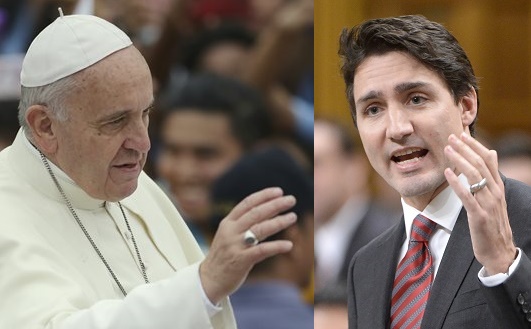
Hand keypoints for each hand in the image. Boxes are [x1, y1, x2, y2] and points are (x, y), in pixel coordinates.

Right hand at [199, 187, 296, 303]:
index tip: (279, 191)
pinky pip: (262, 250)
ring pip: (260, 229)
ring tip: (293, 217)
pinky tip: (289, 245)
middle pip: (256, 213)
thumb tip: (271, 211)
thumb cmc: (224, 256)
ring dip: (279, 222)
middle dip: (275, 205)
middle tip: (291, 199)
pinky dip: (277, 246)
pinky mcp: (241, 260)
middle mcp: (231, 231)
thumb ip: (246, 224)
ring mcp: (235, 245)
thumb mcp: (230, 235)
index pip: (247, 203)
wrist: (209, 279)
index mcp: (227, 222)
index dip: (264, 196)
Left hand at [444, 133, 516, 274]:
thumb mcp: (494, 197)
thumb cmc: (493, 224)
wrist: (499, 251)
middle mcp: (495, 192)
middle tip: (450, 136)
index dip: (475, 145)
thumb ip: (491, 176)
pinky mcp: (479, 215)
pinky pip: (467, 195)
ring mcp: (488, 204)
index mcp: (498, 187)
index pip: (488, 160)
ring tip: (447, 149)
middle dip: (465, 148)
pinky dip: (457, 182)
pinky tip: (447, 173)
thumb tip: (492, 153)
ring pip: (475, 176)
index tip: (461, 134)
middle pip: (480, 164)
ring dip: (460, 160)